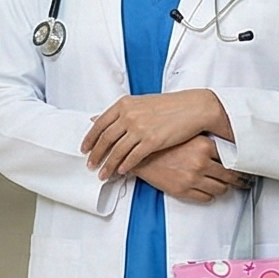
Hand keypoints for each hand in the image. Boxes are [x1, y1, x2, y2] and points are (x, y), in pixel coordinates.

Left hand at [82, 90, 234, 180]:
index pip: (100, 124)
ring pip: (117, 151)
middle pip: (105, 139)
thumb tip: (99, 119)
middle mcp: (129, 115)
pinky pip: (133, 157)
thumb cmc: (170, 105)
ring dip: (108, 165)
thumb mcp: (141, 102)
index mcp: (125, 104)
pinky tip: (122, 172)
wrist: (194, 107)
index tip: (84, 149)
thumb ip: (121, 112)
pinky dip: (125, 166)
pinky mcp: (152, 141)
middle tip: (90, 165)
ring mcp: (140, 128)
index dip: (89, 139)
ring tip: (103, 174)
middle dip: (95, 155)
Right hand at [132, 136, 252, 203]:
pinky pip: (207, 197)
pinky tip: (209, 189)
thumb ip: (209, 142)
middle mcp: (200, 162)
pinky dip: (210, 194)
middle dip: (240, 180)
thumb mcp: (189, 136)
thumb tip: (232, 149)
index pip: (233, 160)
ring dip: (224, 188)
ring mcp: (192, 178)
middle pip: (230, 177)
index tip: (248, 170)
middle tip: (245, 181)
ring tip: (227, 185)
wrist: (140, 155)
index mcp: (204, 145)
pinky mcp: (183, 191)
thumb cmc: (164, 143)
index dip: (242, 166)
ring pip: (220, 189)